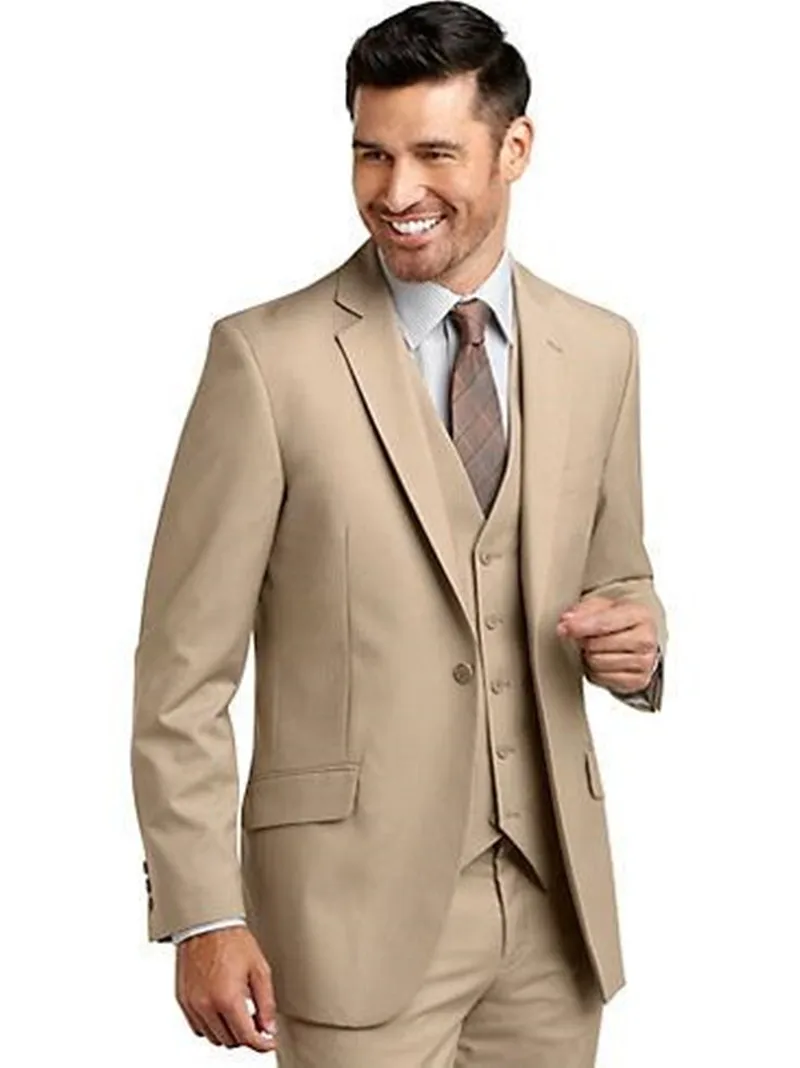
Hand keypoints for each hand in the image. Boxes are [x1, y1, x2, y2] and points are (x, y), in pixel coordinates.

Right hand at [175, 925, 277, 1052]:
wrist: (207, 923)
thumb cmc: (232, 940)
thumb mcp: (259, 969)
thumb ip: (266, 1002)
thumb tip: (269, 1027)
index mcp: (227, 998)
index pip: (246, 1037)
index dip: (261, 1043)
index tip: (269, 1042)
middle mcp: (206, 1005)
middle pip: (229, 1041)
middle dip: (245, 1035)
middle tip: (256, 1021)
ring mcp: (192, 1005)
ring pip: (212, 1038)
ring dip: (228, 1032)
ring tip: (239, 1012)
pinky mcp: (183, 1001)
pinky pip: (197, 1027)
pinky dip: (211, 1025)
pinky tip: (221, 1009)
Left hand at [556, 595, 658, 693]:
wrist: (640, 640)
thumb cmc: (619, 621)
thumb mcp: (603, 606)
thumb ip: (584, 610)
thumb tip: (567, 621)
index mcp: (639, 615)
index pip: (603, 623)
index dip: (579, 626)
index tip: (563, 628)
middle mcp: (646, 639)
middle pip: (595, 645)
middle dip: (584, 641)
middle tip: (586, 637)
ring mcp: (645, 662)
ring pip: (596, 663)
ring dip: (588, 657)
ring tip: (595, 649)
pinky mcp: (638, 681)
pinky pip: (601, 678)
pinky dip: (595, 671)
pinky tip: (602, 661)